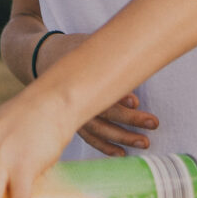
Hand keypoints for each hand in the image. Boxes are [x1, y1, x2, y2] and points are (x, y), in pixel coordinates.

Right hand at [33, 29, 156, 153]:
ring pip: (99, 131)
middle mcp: (75, 99)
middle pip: (104, 114)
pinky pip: (90, 138)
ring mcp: (73, 113)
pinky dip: (105, 147)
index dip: (119, 97)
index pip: (100, 91)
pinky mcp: (74, 122)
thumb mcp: (88, 44)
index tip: (136, 101)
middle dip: (130, 120)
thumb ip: (108, 55)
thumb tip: (135, 61)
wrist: (43, 59)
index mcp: (80, 77)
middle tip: (153, 123)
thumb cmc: (73, 50)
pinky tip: (121, 153)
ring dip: (122, 139)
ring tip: (144, 143)